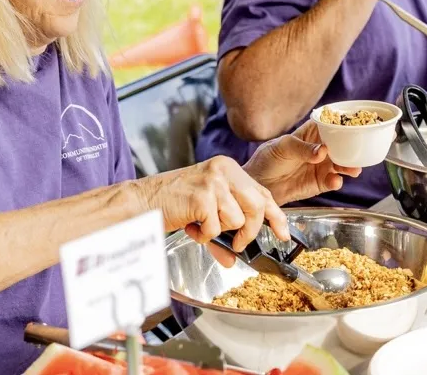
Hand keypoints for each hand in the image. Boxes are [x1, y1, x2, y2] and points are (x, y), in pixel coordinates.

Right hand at [137, 157, 288, 251]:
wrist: (143, 202)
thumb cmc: (172, 203)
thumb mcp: (206, 209)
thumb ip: (226, 227)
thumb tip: (234, 257)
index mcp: (228, 168)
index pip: (262, 191)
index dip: (276, 215)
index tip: (283, 233)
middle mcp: (224, 170)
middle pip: (258, 206)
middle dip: (251, 231)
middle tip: (238, 244)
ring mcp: (214, 182)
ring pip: (238, 219)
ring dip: (221, 232)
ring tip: (201, 226)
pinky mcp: (203, 196)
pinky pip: (216, 228)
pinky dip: (204, 235)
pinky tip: (191, 225)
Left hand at [244, 120, 361, 206]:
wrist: (259, 184)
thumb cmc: (268, 159)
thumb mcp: (283, 147)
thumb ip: (302, 149)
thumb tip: (322, 151)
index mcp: (312, 133)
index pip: (331, 125)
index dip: (344, 124)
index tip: (356, 125)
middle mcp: (320, 149)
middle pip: (342, 146)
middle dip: (353, 148)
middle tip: (359, 152)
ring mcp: (322, 166)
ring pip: (342, 164)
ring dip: (350, 166)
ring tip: (353, 169)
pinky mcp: (320, 183)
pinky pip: (333, 182)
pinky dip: (336, 181)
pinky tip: (335, 180)